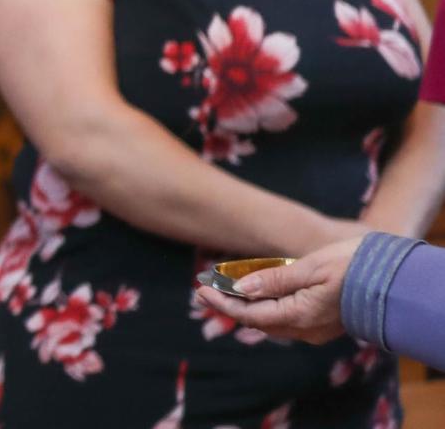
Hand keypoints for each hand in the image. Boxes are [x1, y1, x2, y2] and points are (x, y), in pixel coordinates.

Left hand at [192, 232, 361, 344]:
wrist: (395, 279)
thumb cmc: (355, 267)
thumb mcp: (310, 267)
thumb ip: (273, 279)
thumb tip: (240, 288)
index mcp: (300, 316)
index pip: (250, 315)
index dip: (223, 302)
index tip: (201, 289)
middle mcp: (306, 329)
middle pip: (258, 320)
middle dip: (232, 304)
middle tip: (209, 287)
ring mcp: (316, 329)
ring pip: (272, 321)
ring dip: (249, 305)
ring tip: (228, 287)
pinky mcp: (324, 323)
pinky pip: (288, 319)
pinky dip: (269, 306)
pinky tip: (260, 291)